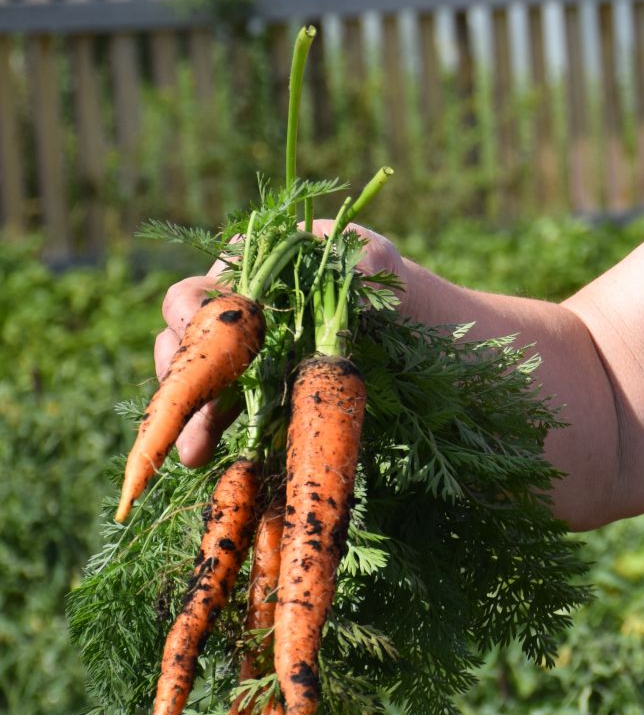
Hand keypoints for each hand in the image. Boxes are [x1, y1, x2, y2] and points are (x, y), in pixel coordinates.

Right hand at [158, 221, 402, 465]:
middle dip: (176, 373)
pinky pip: (223, 412)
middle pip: (180, 342)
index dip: (188, 315)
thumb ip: (362, 255)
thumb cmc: (377, 276)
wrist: (396, 320)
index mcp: (243, 277)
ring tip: (195, 452)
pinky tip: (207, 459)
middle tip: (183, 397)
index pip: (197, 294)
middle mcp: (228, 317)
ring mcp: (238, 358)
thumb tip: (352, 275)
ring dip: (187, 416)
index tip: (194, 335)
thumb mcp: (375, 256)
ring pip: (193, 383)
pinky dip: (211, 434)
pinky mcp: (254, 392)